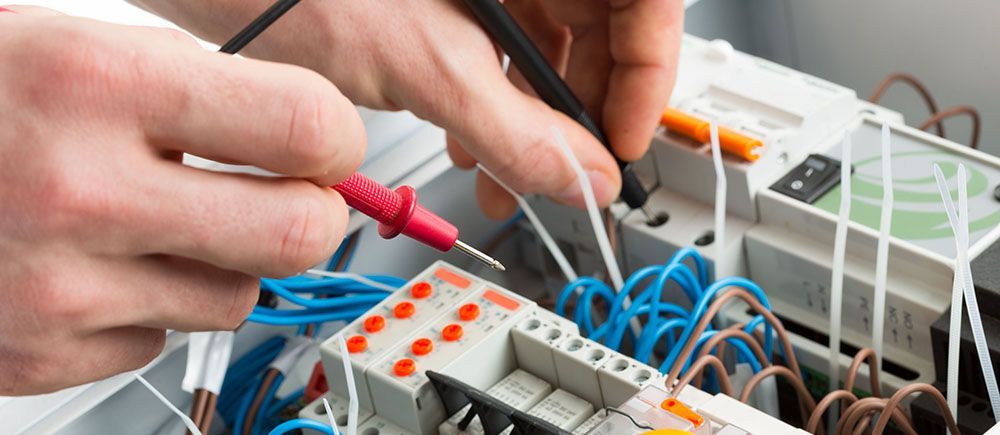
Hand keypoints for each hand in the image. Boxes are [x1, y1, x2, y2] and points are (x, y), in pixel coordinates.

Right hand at [0, 6, 363, 394]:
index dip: (336, 140)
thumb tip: (310, 137)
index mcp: (97, 85)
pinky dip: (142, 306)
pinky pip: (155, 340)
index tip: (327, 146)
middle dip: (307, 215)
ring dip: (220, 263)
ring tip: (153, 223)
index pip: (304, 129)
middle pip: (297, 234)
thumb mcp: (74, 48)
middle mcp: (79, 192)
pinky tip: (87, 265)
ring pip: (234, 298)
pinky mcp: (36, 354)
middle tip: (283, 198)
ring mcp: (56, 287)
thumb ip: (198, 93)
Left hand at [136, 0, 682, 217]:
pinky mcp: (452, 1)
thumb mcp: (428, 67)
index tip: (623, 141)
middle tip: (568, 173)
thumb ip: (517, 133)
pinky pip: (502, 52)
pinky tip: (473, 143)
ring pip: (546, 49)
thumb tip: (584, 179)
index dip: (648, 76)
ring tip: (509, 173)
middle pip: (597, 32)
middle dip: (579, 115)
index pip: (645, 2)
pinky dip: (496, 104)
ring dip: (533, 122)